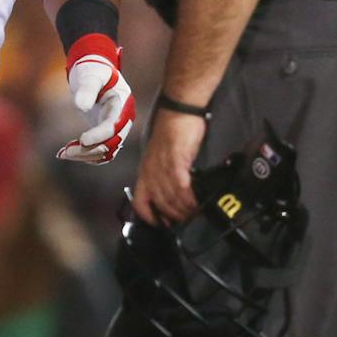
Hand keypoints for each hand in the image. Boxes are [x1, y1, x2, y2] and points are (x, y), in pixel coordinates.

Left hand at [56, 35, 136, 164]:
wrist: (94, 70)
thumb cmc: (93, 69)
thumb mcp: (90, 76)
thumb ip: (87, 88)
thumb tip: (81, 106)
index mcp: (123, 104)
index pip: (114, 126)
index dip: (99, 135)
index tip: (82, 141)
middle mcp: (123, 120)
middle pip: (111, 144)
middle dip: (89, 150)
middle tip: (65, 152)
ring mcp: (115, 129)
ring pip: (105, 152)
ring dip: (85, 155)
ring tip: (62, 153)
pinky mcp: (105, 134)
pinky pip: (99, 152)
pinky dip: (85, 155)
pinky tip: (67, 153)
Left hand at [132, 108, 206, 225]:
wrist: (178, 111)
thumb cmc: (173, 131)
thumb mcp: (163, 156)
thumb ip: (165, 174)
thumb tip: (175, 192)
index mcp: (145, 171)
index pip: (140, 202)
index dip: (149, 217)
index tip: (162, 225)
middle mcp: (150, 171)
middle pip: (159, 203)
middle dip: (173, 217)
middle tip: (187, 223)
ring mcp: (161, 166)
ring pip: (170, 198)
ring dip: (184, 210)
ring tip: (195, 215)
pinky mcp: (175, 160)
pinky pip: (181, 186)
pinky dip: (189, 198)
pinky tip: (197, 203)